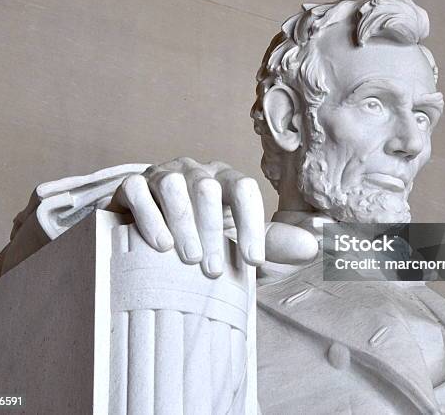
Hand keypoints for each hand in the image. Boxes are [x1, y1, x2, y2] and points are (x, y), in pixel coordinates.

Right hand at [107, 157, 316, 277]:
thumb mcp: (240, 245)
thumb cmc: (204, 244)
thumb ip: (274, 245)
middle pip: (208, 188)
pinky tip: (159, 245)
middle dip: (214, 230)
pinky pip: (138, 190)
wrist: (151, 245)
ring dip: (184, 223)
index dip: (251, 223)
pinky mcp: (131, 186)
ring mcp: (162, 176)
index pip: (244, 189)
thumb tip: (313, 246)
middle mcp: (195, 173)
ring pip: (174, 185)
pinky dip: (150, 217)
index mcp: (226, 182)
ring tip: (189, 259)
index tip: (252, 261)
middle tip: (214, 270)